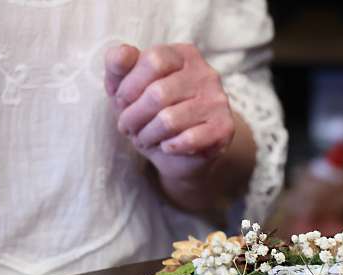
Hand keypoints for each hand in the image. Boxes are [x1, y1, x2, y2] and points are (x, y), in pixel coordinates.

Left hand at [104, 43, 235, 183]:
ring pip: (170, 120)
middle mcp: (206, 74)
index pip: (154, 60)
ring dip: (147, 134)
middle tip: (128, 126)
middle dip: (133, 116)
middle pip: (159, 93)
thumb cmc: (151, 113)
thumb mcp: (126, 86)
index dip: (130, 85)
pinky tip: (167, 146)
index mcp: (183, 55)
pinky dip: (169, 146)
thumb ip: (118, 65)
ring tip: (144, 138)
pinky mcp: (224, 128)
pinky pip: (188, 139)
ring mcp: (218, 101)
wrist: (182, 153)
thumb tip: (123, 53)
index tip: (121, 102)